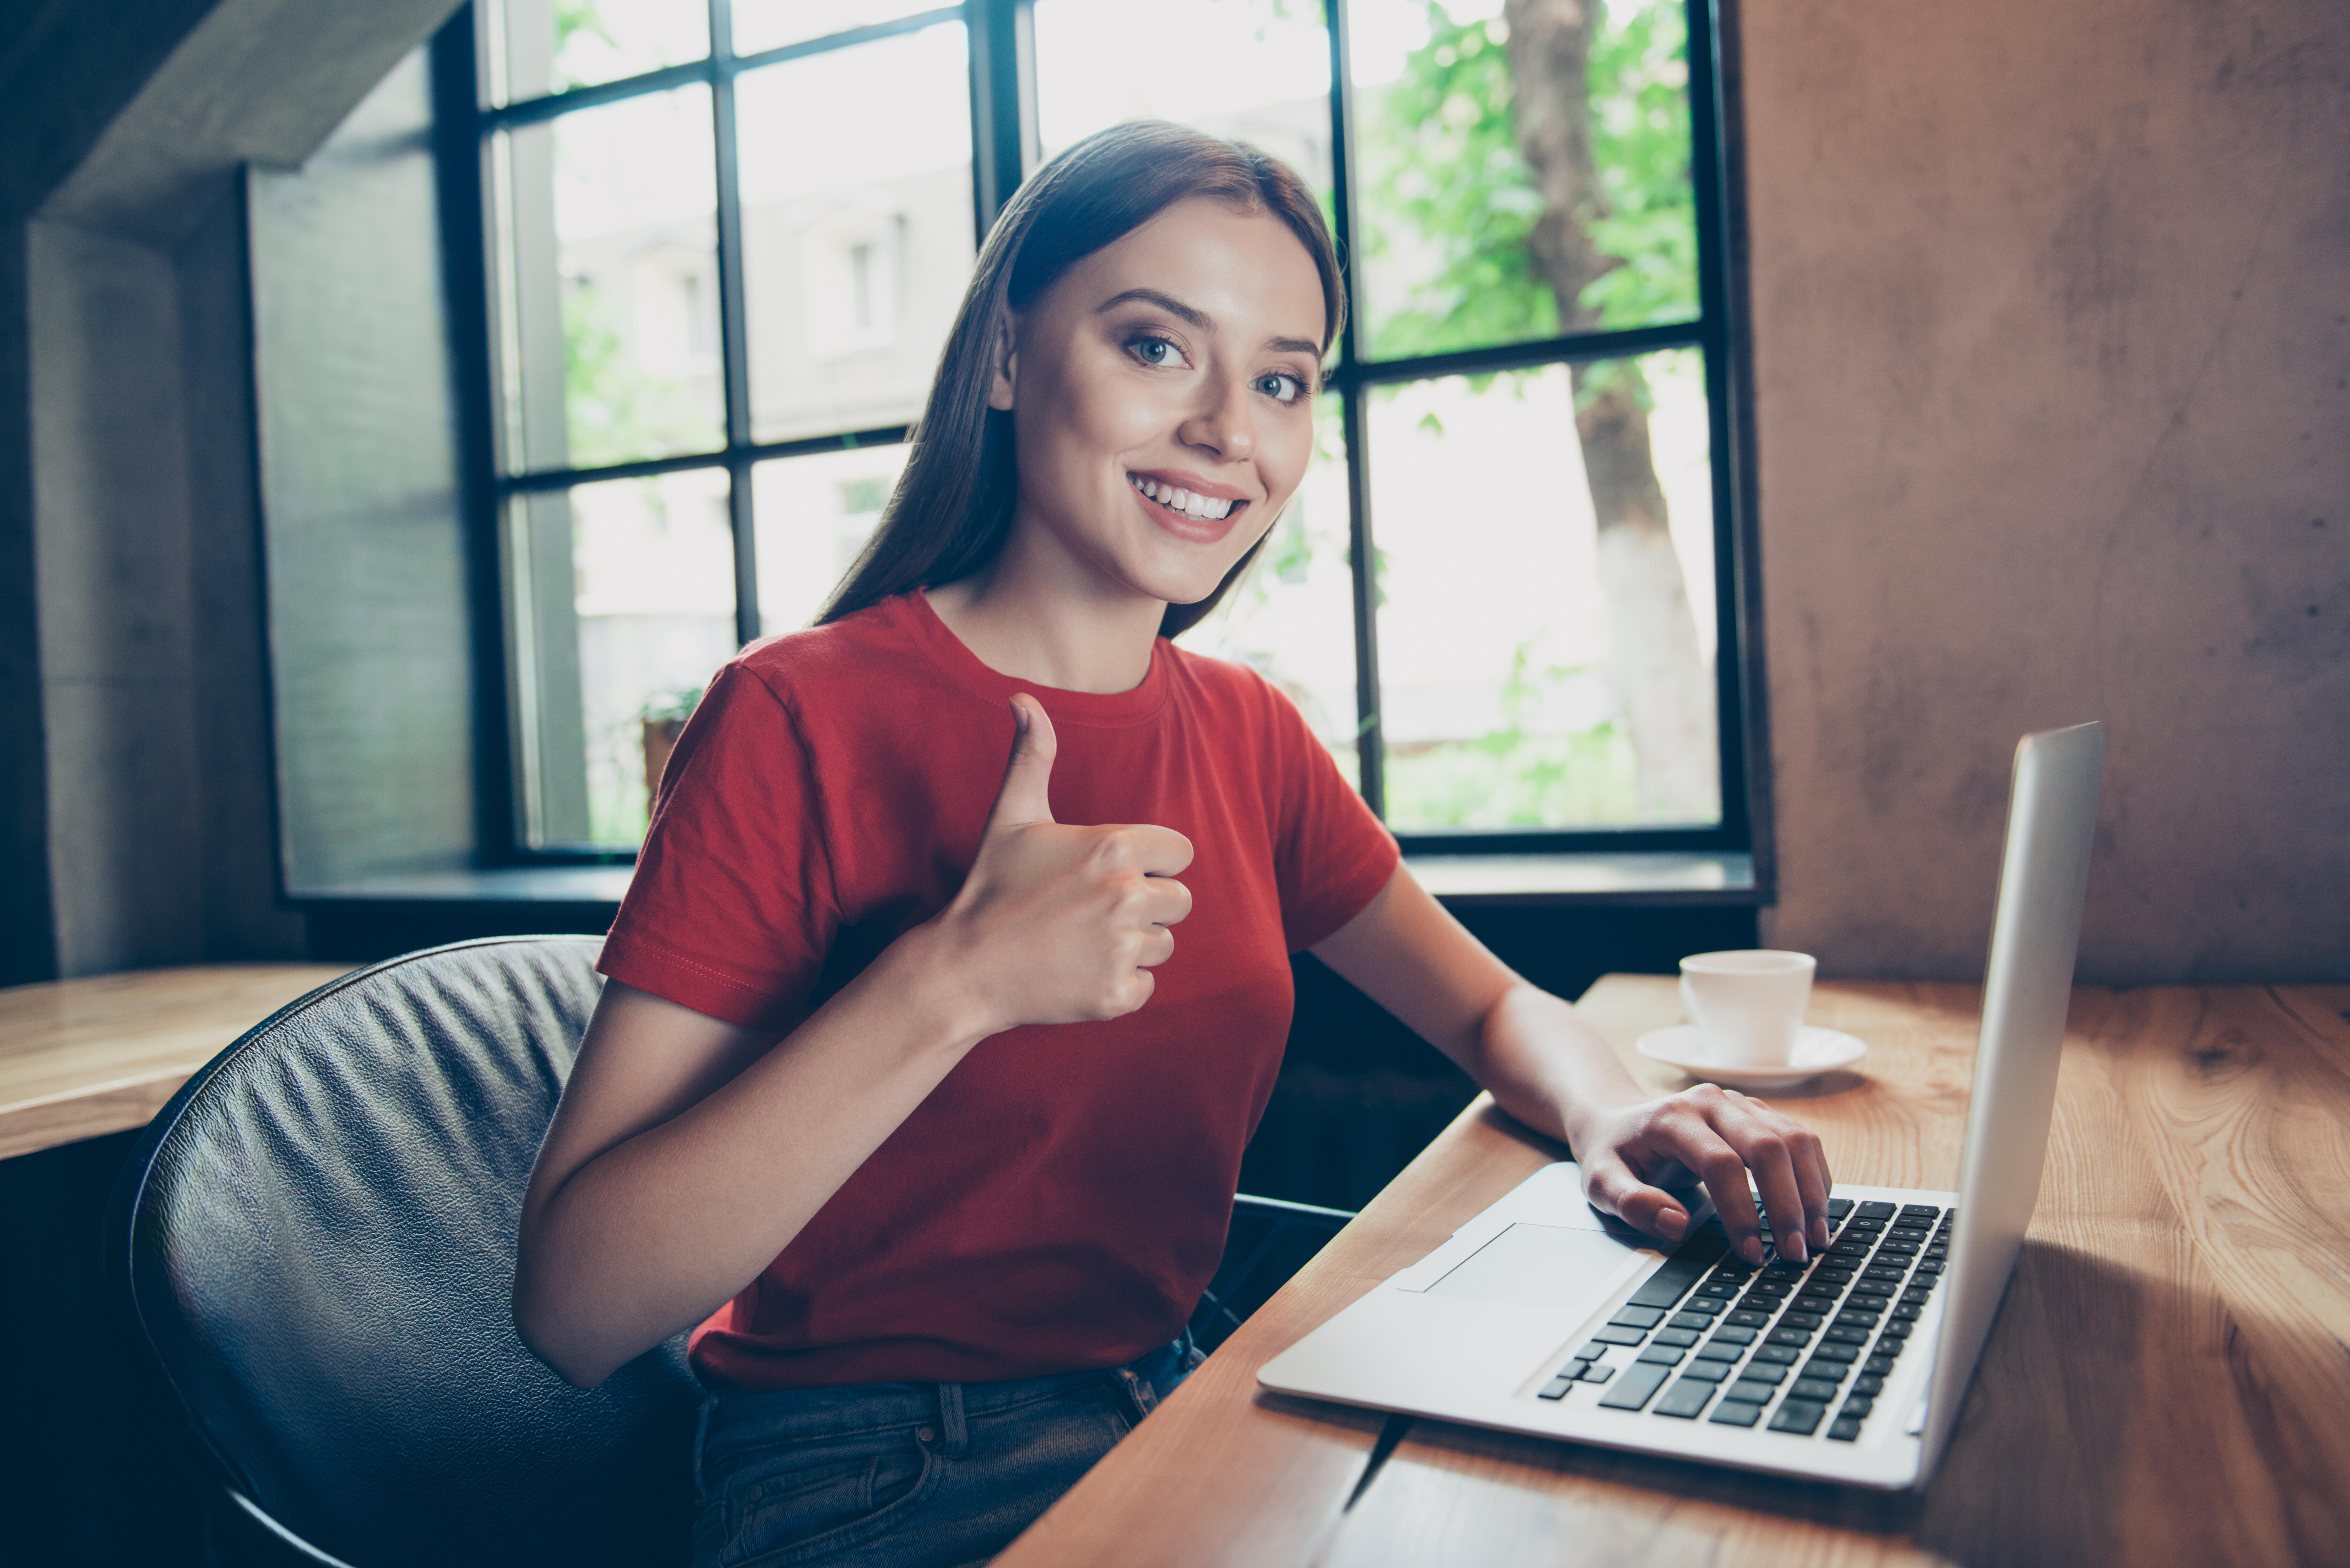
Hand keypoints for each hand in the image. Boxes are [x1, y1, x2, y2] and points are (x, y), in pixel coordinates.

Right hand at [927, 695, 1193, 1034]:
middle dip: (1147, 904)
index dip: (1152, 861)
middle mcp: (1126, 898)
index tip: (1112, 872)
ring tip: (1083, 939)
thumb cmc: (990, 887)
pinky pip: (1147, 984)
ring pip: (1164, 943)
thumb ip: (1032, 755)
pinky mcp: (1117, 995)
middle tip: (1093, 910)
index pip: (1180, 852)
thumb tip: (1022, 697)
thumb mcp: (1011, 816)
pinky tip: (1080, 970)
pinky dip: (1120, 983)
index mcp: (1112, 849)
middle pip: (1180, 899)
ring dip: (1134, 943)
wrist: (965, 968)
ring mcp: (1122, 949)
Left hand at [1573, 1084, 1832, 1265]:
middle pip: (1768, 1146)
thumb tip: (1676, 1224)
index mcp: (1671, 1117)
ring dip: (1811, 1191)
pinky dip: (1814, 1176)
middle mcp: (1711, 1102)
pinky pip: (1801, 1139)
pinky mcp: (1758, 1113)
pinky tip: (1815, 1210)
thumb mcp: (1601, 1183)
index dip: (1740, 1211)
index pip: (1720, 1163)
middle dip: (1788, 1204)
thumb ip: (1632, 1203)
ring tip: (1815, 1239)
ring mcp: (1739, 1104)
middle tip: (1795, 1254)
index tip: (1751, 1254)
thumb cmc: (1615, 1156)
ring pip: (1794, 1139)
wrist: (1618, 1122)